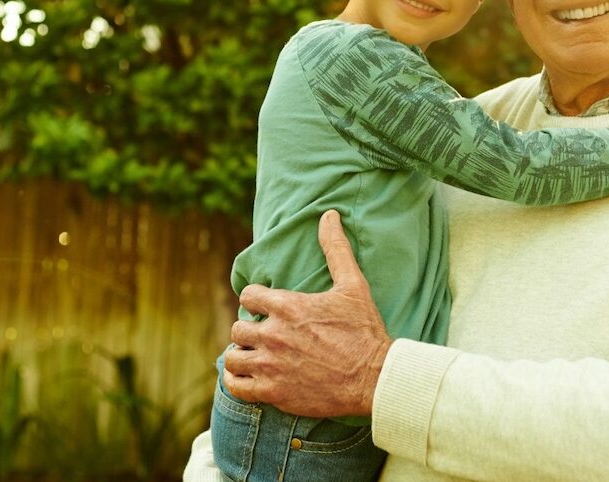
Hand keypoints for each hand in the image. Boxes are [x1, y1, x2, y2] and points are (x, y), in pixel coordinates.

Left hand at [223, 209, 392, 417]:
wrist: (375, 378)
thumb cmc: (364, 329)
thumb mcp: (352, 284)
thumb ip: (335, 248)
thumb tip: (329, 215)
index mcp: (288, 306)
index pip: (248, 294)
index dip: (256, 299)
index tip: (266, 307)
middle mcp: (274, 334)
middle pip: (238, 326)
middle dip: (249, 328)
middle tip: (265, 334)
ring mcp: (272, 366)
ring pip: (233, 356)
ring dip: (242, 354)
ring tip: (256, 355)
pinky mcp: (274, 393)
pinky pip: (237, 387)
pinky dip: (238, 381)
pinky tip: (251, 377)